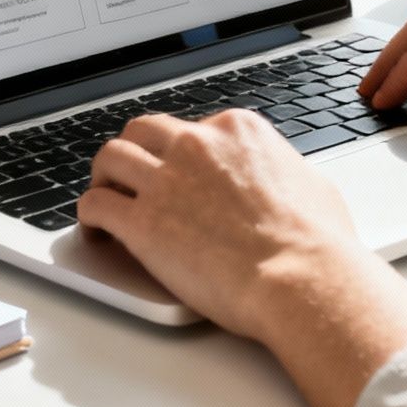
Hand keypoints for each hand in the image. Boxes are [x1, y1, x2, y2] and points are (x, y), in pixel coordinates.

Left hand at [75, 110, 376, 338]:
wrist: (302, 278)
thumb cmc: (317, 243)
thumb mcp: (312, 184)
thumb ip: (284, 171)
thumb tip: (283, 180)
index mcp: (237, 131)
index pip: (191, 128)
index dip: (178, 153)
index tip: (175, 173)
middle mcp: (197, 145)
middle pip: (143, 131)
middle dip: (134, 152)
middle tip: (131, 177)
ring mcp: (167, 180)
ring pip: (111, 157)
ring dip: (104, 177)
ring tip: (105, 198)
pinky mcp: (143, 221)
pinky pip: (96, 204)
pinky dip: (89, 214)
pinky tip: (96, 229)